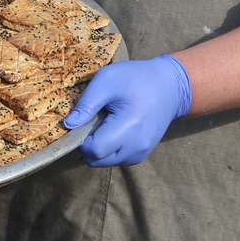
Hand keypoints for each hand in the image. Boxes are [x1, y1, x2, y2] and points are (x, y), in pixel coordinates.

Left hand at [63, 55, 192, 166]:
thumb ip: (86, 104)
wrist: (170, 86)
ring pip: (106, 161)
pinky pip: (117, 159)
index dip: (80, 138)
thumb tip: (68, 125)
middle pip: (97, 160)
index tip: (82, 120)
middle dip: (88, 144)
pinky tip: (115, 128)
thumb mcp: (107, 80)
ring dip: (99, 147)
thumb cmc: (137, 79)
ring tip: (106, 122)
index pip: (93, 151)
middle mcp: (135, 148)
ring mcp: (140, 153)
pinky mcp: (142, 154)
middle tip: (93, 120)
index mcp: (127, 129)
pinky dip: (110, 148)